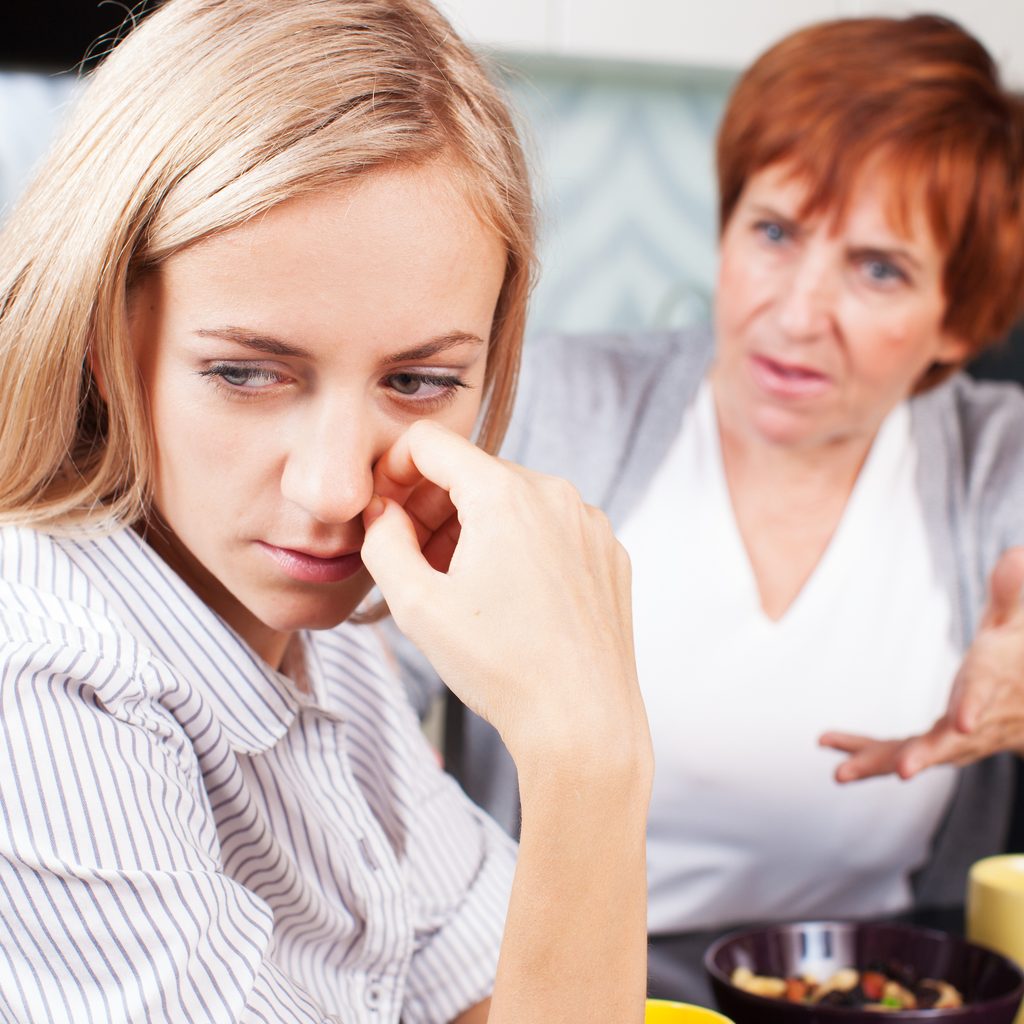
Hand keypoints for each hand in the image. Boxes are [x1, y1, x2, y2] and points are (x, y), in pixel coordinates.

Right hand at [360, 420, 646, 768]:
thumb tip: (383, 511)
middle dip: (433, 505)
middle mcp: (556, 494)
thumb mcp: (417, 605)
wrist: (582, 721)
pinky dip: (521, 544)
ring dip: (476, 526)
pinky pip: (552, 527)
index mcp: (506, 494)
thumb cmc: (501, 667)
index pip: (431, 443)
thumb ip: (383, 542)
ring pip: (514, 499)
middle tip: (414, 559)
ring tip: (460, 585)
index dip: (394, 470)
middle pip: (474, 472)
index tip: (386, 511)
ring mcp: (589, 523)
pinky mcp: (608, 552)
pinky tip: (508, 597)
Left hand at [820, 547, 1023, 781]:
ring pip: (917, 755)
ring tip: (840, 774)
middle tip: (903, 771)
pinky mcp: (933, 745)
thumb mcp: (1017, 615)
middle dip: (925, 756)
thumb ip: (1011, 590)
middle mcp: (975, 721)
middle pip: (949, 742)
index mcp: (995, 681)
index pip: (985, 693)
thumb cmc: (1016, 646)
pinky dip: (865, 751)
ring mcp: (953, 740)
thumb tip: (1015, 554)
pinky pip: (898, 751)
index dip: (974, 708)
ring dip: (877, 762)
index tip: (963, 724)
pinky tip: (827, 742)